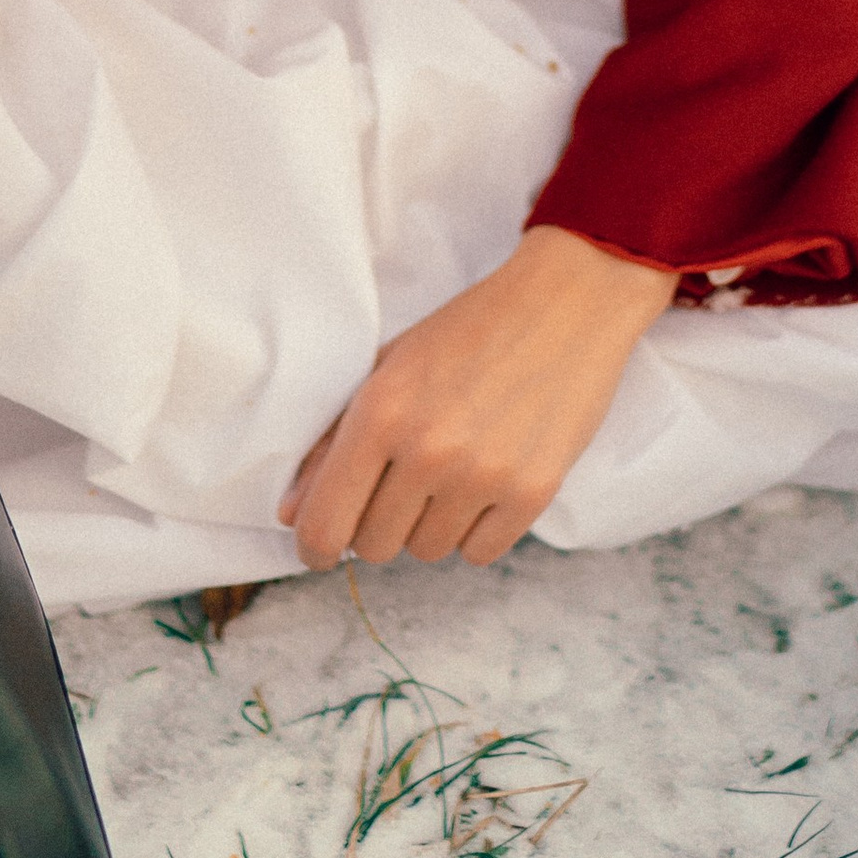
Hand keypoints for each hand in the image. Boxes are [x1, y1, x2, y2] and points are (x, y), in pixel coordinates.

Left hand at [281, 228, 677, 569]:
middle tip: (403, 481)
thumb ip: (331, 441)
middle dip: (379, 523)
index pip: (325, 523)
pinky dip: (477, 529)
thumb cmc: (469, 330)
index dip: (315, 546)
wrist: (566, 303)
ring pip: (428, 551)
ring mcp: (482, 476)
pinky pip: (479, 553)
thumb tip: (292, 514)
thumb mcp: (388, 366)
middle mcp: (427, 451)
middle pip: (374, 546)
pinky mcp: (533, 493)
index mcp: (380, 413)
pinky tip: (487, 482)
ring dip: (430, 523)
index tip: (322, 548)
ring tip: (453, 470)